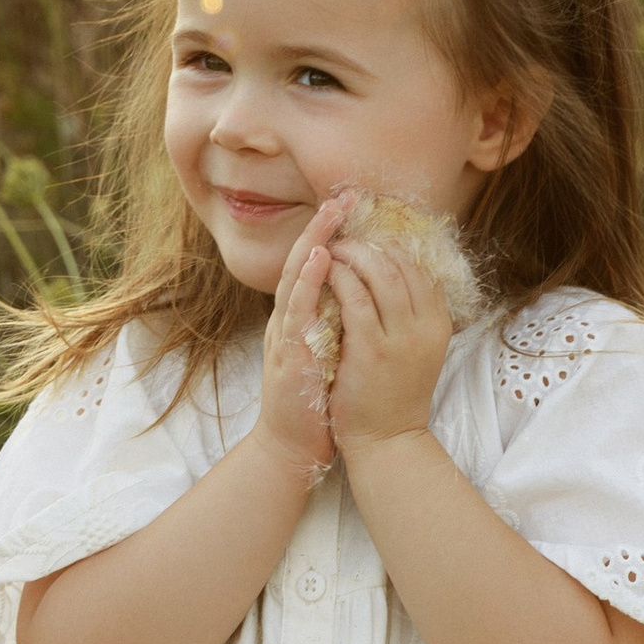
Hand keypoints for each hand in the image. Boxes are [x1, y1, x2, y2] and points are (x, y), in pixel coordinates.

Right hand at [254, 196, 346, 479]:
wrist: (294, 447)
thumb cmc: (316, 402)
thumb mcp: (328, 352)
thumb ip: (335, 321)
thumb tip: (358, 293)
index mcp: (300, 320)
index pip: (313, 267)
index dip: (328, 236)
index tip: (348, 207)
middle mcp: (288, 322)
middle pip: (300, 263)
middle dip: (320, 228)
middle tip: (340, 196)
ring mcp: (284, 338)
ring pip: (294, 280)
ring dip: (311, 244)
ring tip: (329, 215)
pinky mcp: (288, 357)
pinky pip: (297, 314)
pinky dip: (307, 284)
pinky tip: (319, 261)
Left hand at [324, 233, 453, 453]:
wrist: (386, 440)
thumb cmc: (395, 393)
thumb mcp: (417, 348)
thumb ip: (412, 312)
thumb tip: (397, 271)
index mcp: (438, 322)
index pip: (419, 266)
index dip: (390, 245)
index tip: (365, 237)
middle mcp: (426, 326)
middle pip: (400, 263)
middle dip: (368, 243)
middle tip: (343, 237)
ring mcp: (400, 337)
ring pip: (378, 273)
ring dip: (352, 254)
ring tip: (331, 248)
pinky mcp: (371, 349)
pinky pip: (354, 298)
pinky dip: (338, 277)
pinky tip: (323, 270)